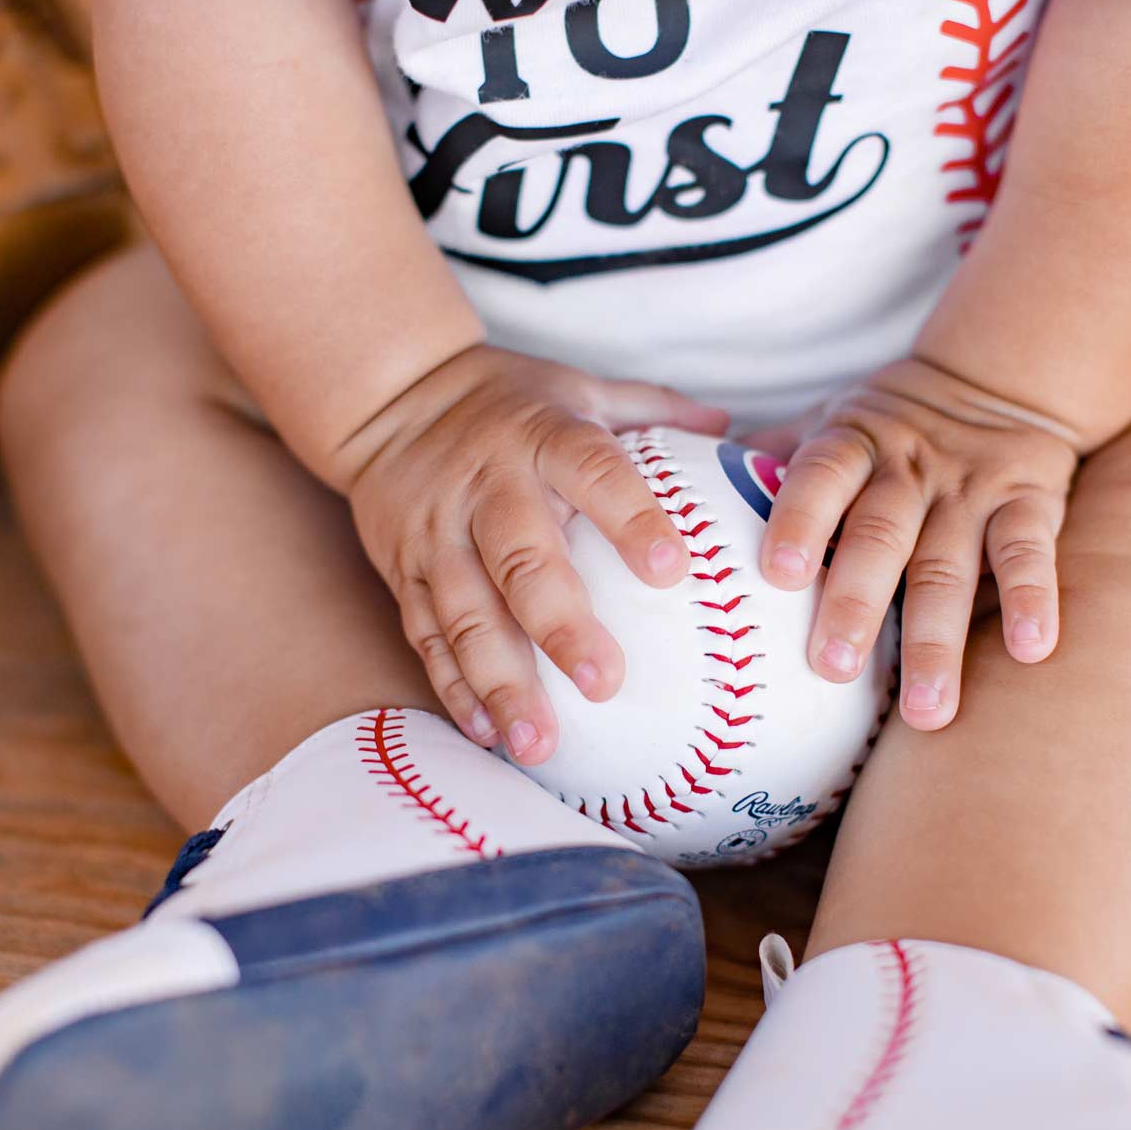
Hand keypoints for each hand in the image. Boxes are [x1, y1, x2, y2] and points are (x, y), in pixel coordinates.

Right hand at [342, 345, 729, 762]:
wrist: (389, 399)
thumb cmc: (509, 402)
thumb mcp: (581, 387)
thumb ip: (655, 411)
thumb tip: (741, 436)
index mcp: (543, 438)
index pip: (593, 471)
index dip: (630, 517)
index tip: (674, 568)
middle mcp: (488, 488)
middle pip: (523, 560)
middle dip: (562, 627)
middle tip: (607, 685)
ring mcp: (439, 535)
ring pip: (468, 614)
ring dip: (501, 682)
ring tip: (538, 743)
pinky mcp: (405, 573)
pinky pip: (428, 636)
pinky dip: (454, 686)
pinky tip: (486, 733)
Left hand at [760, 357, 1079, 730]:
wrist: (999, 376)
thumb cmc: (886, 431)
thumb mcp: (827, 427)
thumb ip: (764, 464)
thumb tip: (672, 507)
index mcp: (848, 445)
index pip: (817, 476)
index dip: (798, 519)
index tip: (776, 574)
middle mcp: (907, 467)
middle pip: (878, 536)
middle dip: (856, 603)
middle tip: (832, 670)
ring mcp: (970, 487)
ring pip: (950, 565)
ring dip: (937, 640)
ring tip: (928, 714)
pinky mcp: (1031, 502)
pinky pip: (1029, 553)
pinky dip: (1033, 599)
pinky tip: (1032, 652)